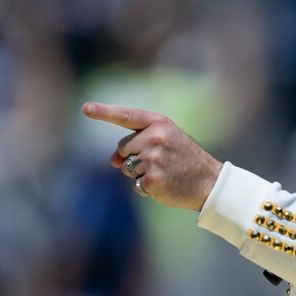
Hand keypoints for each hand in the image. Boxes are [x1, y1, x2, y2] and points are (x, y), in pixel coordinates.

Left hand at [82, 102, 222, 210]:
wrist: (209, 182)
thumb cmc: (185, 160)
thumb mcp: (166, 142)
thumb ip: (138, 143)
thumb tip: (111, 161)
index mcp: (160, 123)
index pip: (127, 116)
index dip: (104, 112)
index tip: (85, 108)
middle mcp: (155, 138)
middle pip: (123, 148)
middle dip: (134, 157)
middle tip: (162, 162)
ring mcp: (153, 158)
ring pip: (127, 167)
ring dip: (140, 173)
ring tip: (165, 172)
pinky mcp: (152, 178)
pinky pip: (135, 184)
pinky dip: (146, 187)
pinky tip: (165, 184)